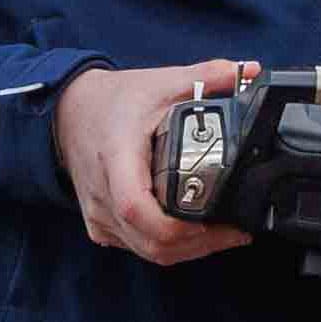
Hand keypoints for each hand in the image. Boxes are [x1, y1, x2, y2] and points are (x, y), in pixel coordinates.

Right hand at [55, 56, 261, 262]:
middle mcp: (103, 194)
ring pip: (148, 252)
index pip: (138, 208)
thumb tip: (251, 70)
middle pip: (152, 242)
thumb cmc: (114, 101)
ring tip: (224, 235)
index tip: (218, 220)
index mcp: (117, 158)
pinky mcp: (100, 225)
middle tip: (236, 231)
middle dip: (199, 244)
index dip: (179, 227)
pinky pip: (138, 249)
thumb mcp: (161, 83)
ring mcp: (99, 214)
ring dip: (188, 250)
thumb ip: (206, 76)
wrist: (69, 113)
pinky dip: (168, 248)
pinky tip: (194, 236)